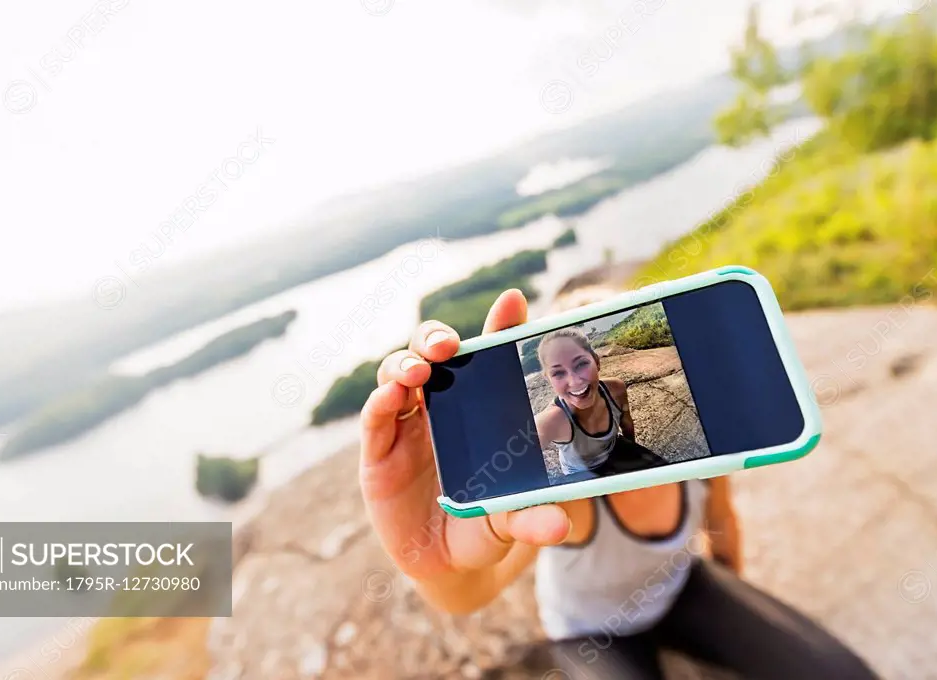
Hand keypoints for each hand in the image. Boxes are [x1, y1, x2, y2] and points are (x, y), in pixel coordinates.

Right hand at [359, 290, 570, 592]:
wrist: (449, 565)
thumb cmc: (487, 525)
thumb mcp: (512, 518)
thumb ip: (532, 516)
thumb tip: (562, 523)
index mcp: (478, 406)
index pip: (487, 356)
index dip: (498, 325)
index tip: (513, 301)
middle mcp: (440, 406)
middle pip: (428, 351)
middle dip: (433, 338)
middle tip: (446, 346)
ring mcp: (406, 425)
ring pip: (396, 374)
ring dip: (404, 364)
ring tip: (418, 372)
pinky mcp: (378, 452)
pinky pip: (374, 418)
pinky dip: (379, 402)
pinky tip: (390, 398)